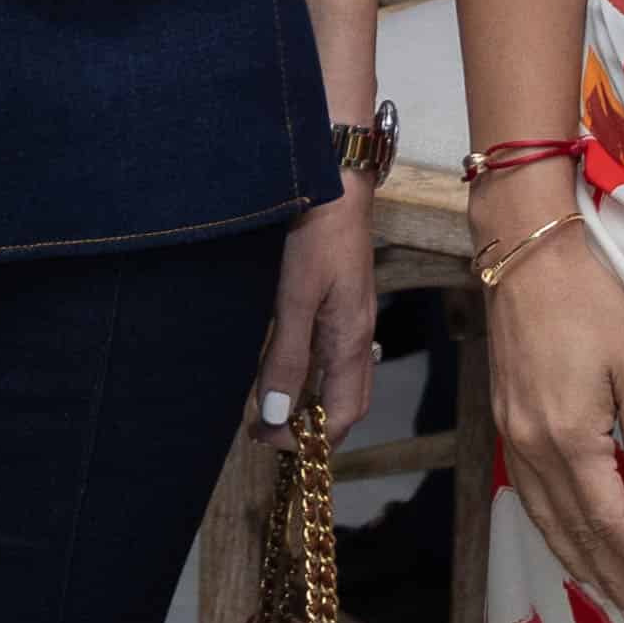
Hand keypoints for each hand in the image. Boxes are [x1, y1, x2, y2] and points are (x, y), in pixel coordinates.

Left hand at [251, 184, 379, 448]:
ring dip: (313, 403)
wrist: (336, 182)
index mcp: (350, 341)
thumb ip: (286, 356)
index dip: (309, 440)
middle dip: (314, 429)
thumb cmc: (317, 235)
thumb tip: (275, 415)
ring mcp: (352, 317)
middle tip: (266, 433)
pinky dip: (312, 374)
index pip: (343, 415)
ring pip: (341, 379)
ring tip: (271, 408)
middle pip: (348, 403)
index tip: (265, 441)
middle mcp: (358, 335)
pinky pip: (333, 354)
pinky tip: (288, 365)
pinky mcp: (342, 299)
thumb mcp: (294, 298)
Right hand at [479, 198, 623, 616]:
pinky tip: (566, 538)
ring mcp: (513, 434)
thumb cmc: (590, 299)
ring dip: (575, 563)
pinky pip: (528, 494)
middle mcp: (533, 447)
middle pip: (570, 532)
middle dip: (605, 580)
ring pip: (543, 519)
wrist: (525, 253)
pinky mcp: (505, 419)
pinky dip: (551, 528)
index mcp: (568, 438)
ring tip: (603, 596)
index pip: (607, 518)